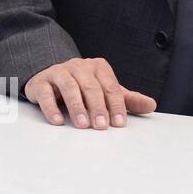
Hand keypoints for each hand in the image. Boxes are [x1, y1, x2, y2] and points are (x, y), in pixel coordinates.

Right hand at [23, 57, 155, 128]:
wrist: (49, 77)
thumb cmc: (82, 87)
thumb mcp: (105, 91)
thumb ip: (127, 99)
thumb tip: (152, 105)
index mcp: (99, 67)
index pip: (111, 87)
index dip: (116, 106)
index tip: (119, 124)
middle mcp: (80, 66)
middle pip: (92, 87)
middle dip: (98, 108)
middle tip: (101, 127)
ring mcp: (59, 72)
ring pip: (70, 88)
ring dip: (77, 107)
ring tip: (83, 125)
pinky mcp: (41, 81)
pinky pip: (46, 94)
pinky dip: (51, 107)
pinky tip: (58, 121)